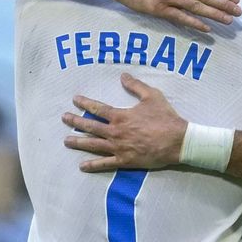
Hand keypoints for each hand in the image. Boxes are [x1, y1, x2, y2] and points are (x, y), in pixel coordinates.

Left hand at [64, 75, 186, 171]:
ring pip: (93, 145)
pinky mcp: (125, 161)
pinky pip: (105, 164)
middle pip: (91, 126)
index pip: (98, 108)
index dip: (85, 103)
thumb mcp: (152, 96)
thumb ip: (136, 86)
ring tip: (66, 141)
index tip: (75, 100)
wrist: (177, 141)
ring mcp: (118, 148)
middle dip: (76, 122)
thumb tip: (123, 76)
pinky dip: (93, 165)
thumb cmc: (165, 117)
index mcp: (121, 116)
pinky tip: (82, 166)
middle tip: (64, 118)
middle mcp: (115, 132)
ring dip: (78, 142)